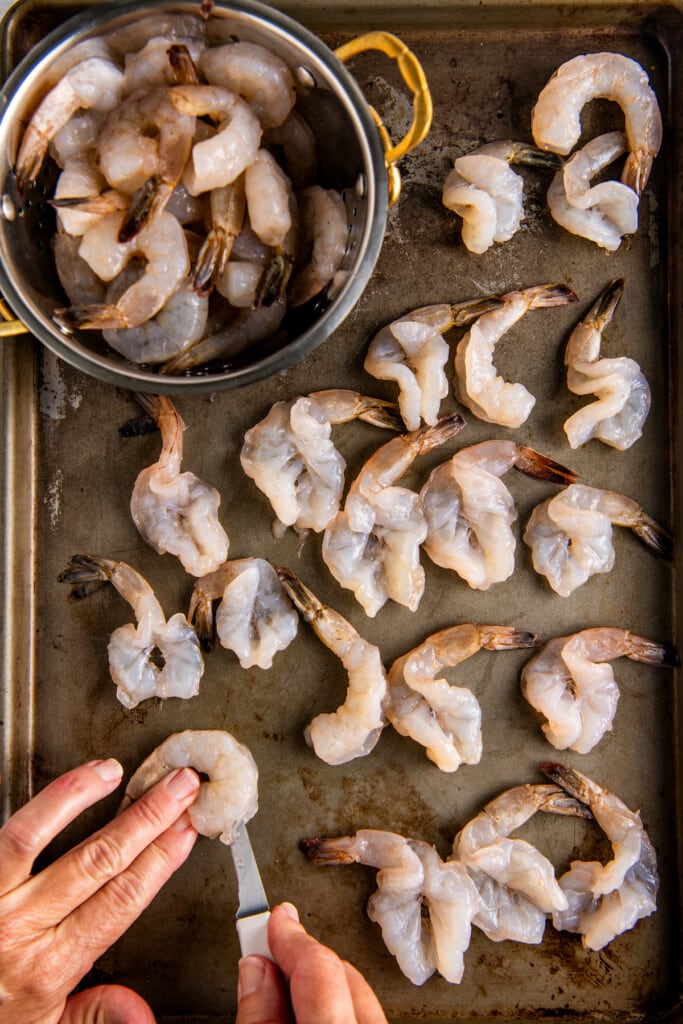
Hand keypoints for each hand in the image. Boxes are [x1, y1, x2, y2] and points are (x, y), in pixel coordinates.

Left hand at [0, 758, 200, 1023]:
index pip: (120, 901)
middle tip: (178, 786)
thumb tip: (142, 1013)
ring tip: (112, 771)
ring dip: (79, 797)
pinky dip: (36, 805)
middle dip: (146, 818)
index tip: (185, 829)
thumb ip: (97, 1013)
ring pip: (35, 836)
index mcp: (50, 965)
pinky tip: (62, 783)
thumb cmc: (0, 1014)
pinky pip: (5, 834)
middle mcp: (19, 928)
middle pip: (96, 861)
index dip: (159, 861)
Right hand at [236, 902, 387, 1023]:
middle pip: (344, 975)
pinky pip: (366, 1015)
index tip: (275, 918)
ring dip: (322, 985)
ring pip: (359, 994)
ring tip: (283, 987)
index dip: (291, 938)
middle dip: (305, 960)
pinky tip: (309, 1012)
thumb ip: (259, 1015)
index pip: (320, 968)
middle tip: (269, 952)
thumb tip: (255, 969)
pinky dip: (338, 1007)